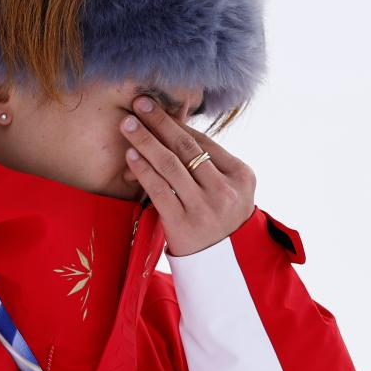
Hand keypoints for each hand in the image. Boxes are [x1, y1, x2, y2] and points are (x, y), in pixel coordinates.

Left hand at [119, 96, 256, 256]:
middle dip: (160, 123)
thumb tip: (174, 127)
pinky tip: (131, 157)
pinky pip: (159, 190)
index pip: (204, 142)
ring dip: (146, 142)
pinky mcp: (184, 224)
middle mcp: (226, 190)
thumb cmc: (221, 220)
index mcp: (242, 175)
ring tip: (128, 126)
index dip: (176, 123)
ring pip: (170, 165)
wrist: (222, 266)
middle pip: (186, 148)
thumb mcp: (230, 190)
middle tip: (138, 104)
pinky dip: (143, 170)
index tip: (155, 107)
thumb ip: (211, 164)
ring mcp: (205, 208)